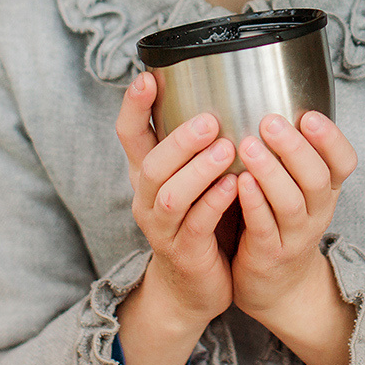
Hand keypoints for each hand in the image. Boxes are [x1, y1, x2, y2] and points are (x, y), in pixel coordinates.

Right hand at [114, 70, 237, 330]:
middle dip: (178, 141)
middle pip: (151, 164)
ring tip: (226, 150)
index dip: (133, 107)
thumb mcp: (193, 178)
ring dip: (198, 171)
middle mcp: (147, 198)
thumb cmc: (202, 219)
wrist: (195, 287)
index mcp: (147, 173)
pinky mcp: (184, 252)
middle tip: (209, 120)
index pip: (129, 135)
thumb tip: (226, 87)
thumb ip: (200, 144)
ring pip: (171, 196)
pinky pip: (197, 225)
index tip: (146, 76)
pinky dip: (215, 202)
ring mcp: (162, 228)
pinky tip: (235, 186)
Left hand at [231, 110, 357, 324]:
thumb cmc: (280, 221)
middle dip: (295, 147)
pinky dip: (253, 203)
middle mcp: (318, 210)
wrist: (278, 287)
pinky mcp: (270, 254)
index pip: (345, 161)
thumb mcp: (297, 188)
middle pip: (316, 177)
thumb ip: (290, 152)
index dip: (331, 138)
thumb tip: (268, 94)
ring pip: (291, 202)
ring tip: (248, 147)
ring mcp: (296, 235)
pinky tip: (239, 182)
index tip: (309, 115)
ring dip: (270, 172)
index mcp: (326, 189)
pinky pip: (264, 227)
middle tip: (269, 121)